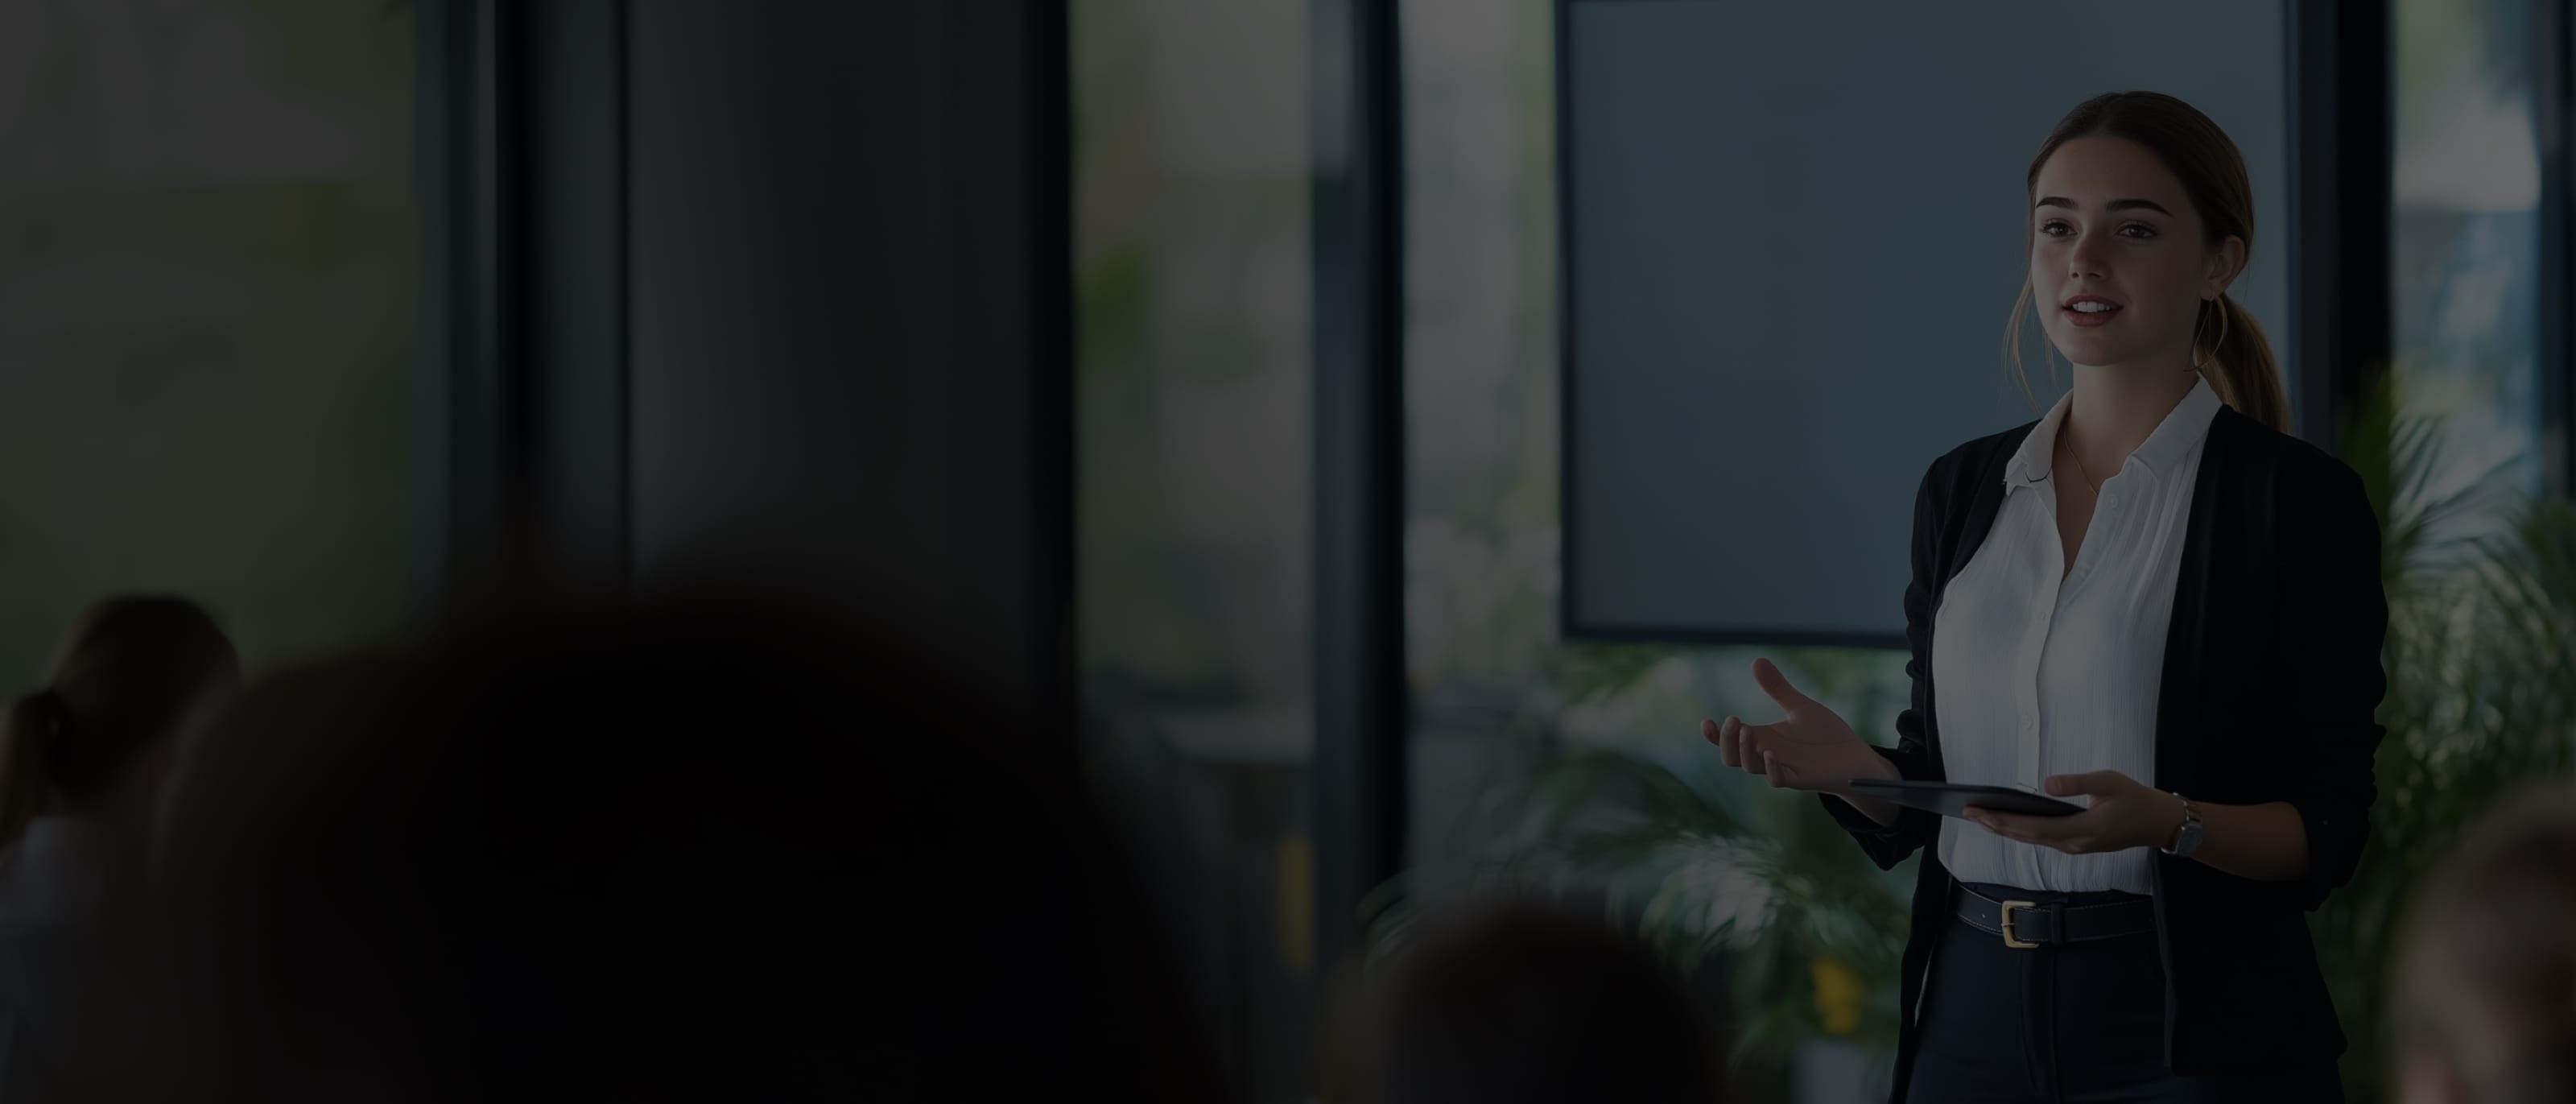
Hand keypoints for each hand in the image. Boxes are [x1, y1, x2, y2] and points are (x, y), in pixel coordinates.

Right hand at [1700, 658, 1881, 795]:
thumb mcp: (1799, 707)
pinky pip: (1777, 780)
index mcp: (1763, 738)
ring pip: (1750, 767)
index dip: (1715, 735)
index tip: (1706, 722)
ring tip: (1748, 732)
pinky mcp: (1799, 779)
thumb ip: (1777, 688)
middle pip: (1731, 756)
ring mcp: (1781, 768)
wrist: (1854, 757)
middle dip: (1726, 741)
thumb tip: (1756, 660)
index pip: (1729, 740)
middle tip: (1733, 720)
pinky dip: (1771, 768)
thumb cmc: (1826, 735)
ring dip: (1745, 751)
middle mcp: (1767, 755)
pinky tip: (1770, 752)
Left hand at [1964, 770, 2183, 854]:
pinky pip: (2042, 840)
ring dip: (2005, 830)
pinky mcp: (2076, 844)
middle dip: (1995, 826)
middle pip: (2026, 837)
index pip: (2032, 828)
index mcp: (2082, 830)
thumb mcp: (2108, 782)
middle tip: (1967, 813)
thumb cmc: (2134, 799)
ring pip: (2032, 840)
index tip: (1979, 812)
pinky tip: (2007, 823)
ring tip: (1980, 817)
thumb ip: (2077, 783)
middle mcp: (2074, 844)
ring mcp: (2074, 847)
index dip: (2003, 821)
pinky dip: (2020, 831)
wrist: (2158, 823)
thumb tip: (2046, 784)